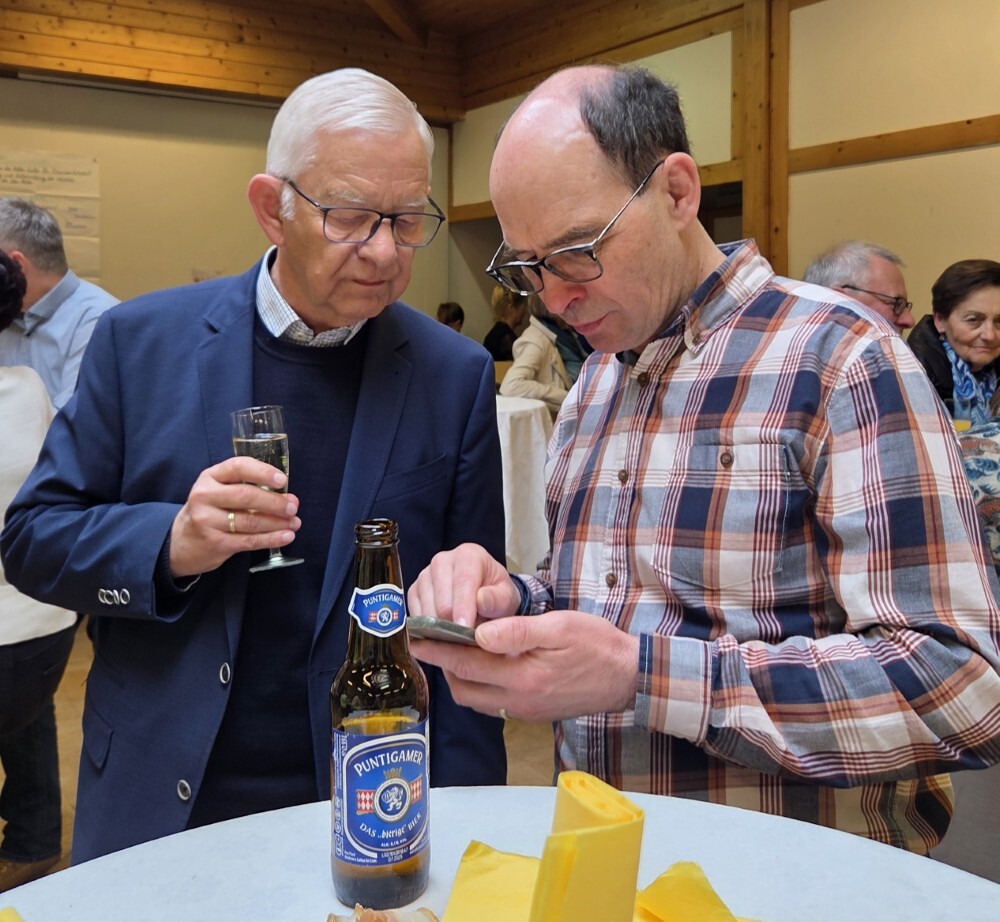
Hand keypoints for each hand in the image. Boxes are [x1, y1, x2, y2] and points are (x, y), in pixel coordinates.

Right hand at [168, 457, 300, 577]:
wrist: (181, 543)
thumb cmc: (210, 511)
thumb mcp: (219, 491)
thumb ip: (248, 488)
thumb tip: (288, 497)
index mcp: (210, 477)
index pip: (238, 467)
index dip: (263, 472)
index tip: (282, 480)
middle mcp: (205, 496)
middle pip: (246, 496)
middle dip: (275, 502)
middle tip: (293, 506)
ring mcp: (207, 521)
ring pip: (250, 520)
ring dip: (278, 522)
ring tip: (294, 523)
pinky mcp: (215, 543)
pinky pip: (249, 540)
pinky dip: (271, 539)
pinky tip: (286, 536)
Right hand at [407, 543, 519, 628]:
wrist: (484, 598)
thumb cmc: (496, 596)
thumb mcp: (506, 597)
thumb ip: (498, 599)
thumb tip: (481, 600)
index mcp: (468, 555)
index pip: (463, 581)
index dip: (464, 607)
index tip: (466, 628)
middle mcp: (442, 560)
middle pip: (442, 600)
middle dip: (454, 623)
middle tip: (467, 636)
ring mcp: (425, 575)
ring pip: (427, 610)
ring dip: (442, 628)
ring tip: (458, 633)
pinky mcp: (414, 591)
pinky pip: (416, 615)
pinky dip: (428, 629)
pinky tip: (443, 632)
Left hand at [409, 610, 639, 722]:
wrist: (629, 676)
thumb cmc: (598, 645)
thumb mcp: (561, 627)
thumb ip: (518, 632)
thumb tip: (479, 633)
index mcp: (524, 677)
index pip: (468, 663)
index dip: (438, 649)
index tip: (416, 637)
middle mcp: (520, 700)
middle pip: (465, 687)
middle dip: (443, 665)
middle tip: (427, 641)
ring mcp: (525, 710)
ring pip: (476, 699)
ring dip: (459, 676)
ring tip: (450, 650)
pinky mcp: (532, 712)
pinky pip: (493, 702)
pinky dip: (478, 684)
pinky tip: (480, 665)